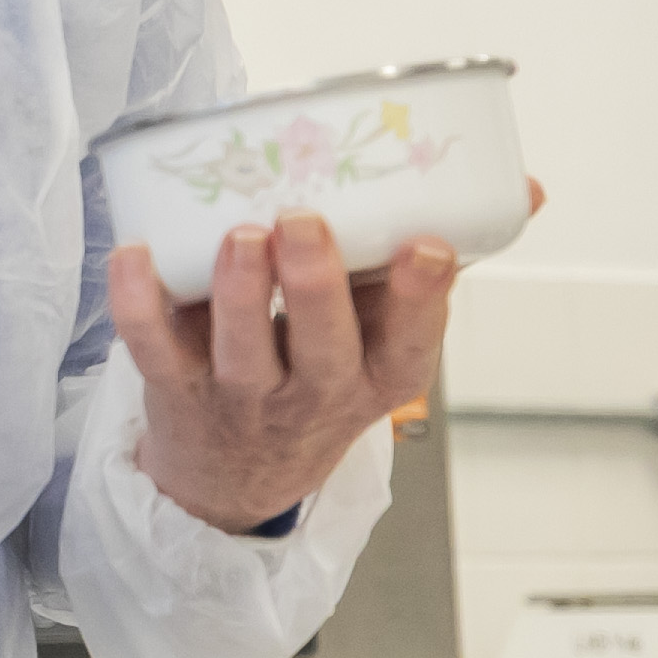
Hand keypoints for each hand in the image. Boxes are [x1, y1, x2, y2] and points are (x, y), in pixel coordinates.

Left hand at [108, 184, 541, 529]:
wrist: (239, 470)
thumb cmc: (322, 370)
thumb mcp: (390, 335)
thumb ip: (436, 263)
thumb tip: (522, 188)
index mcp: (379, 374)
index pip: (411, 345)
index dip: (422, 299)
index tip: (427, 247)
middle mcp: (314, 391)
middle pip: (321, 348)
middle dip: (315, 286)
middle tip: (304, 222)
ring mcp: (241, 394)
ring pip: (240, 348)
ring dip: (239, 289)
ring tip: (240, 234)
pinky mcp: (175, 388)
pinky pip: (152, 348)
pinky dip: (137, 300)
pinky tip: (135, 252)